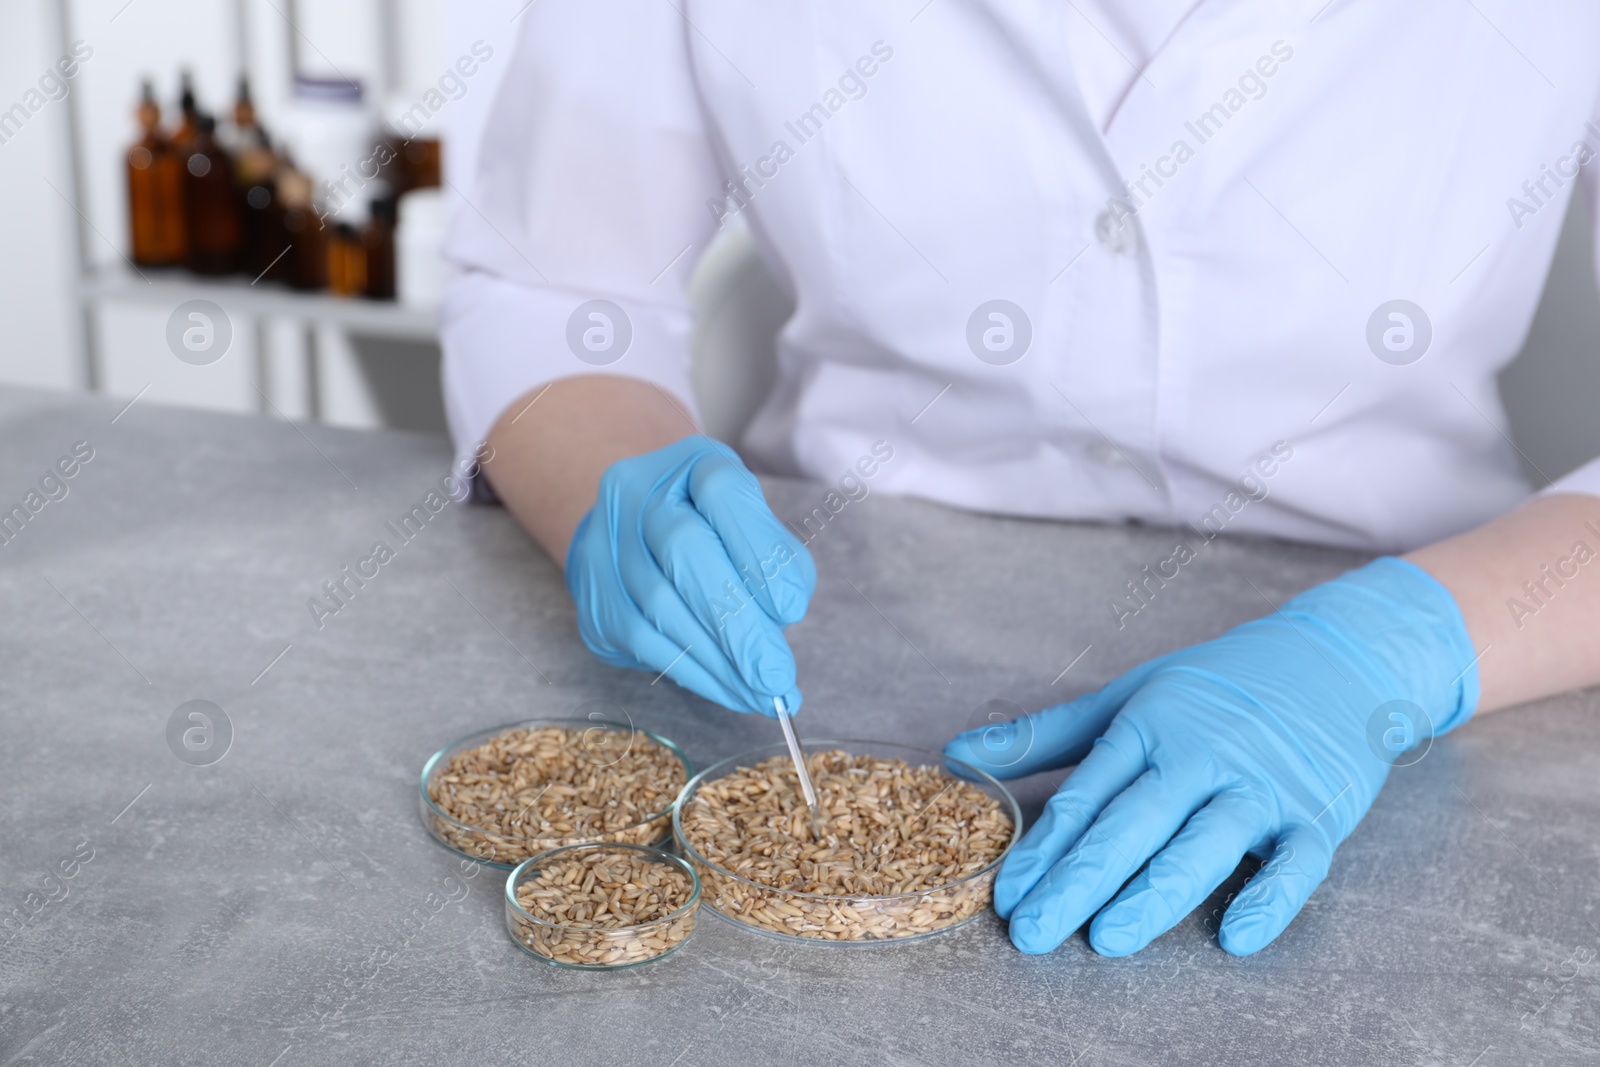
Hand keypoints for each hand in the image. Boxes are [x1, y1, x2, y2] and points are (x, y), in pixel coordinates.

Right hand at [566, 435, 813, 715]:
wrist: (634, 527)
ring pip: (660, 603)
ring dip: (717, 660)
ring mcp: (606, 537)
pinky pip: (641, 638)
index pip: (723, 491)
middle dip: (737, 622)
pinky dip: (691, 671)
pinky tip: (726, 689)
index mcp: (692, 462)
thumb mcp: (754, 525)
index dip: (758, 549)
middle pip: (685, 549)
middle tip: (775, 674)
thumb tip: (784, 616)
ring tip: (760, 693)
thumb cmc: (712, 529)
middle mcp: (638, 490)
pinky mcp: (592, 587)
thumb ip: (776, 560)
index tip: (792, 608)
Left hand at [944, 558, 1478, 955]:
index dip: (1044, 847)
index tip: (1005, 894)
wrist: (1333, 660)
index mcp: (1148, 727)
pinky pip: (1297, 863)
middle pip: (1134, 822)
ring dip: (1156, 892)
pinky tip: (1234, 936)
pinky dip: (1270, 898)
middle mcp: (1201, 755)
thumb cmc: (1213, 688)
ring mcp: (1260, 785)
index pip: (1087, 795)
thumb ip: (1044, 736)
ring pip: (1204, 843)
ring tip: (1108, 938)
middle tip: (1034, 931)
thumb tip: (956, 755)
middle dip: (1081, 880)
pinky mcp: (1317, 814)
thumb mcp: (1126, 697)